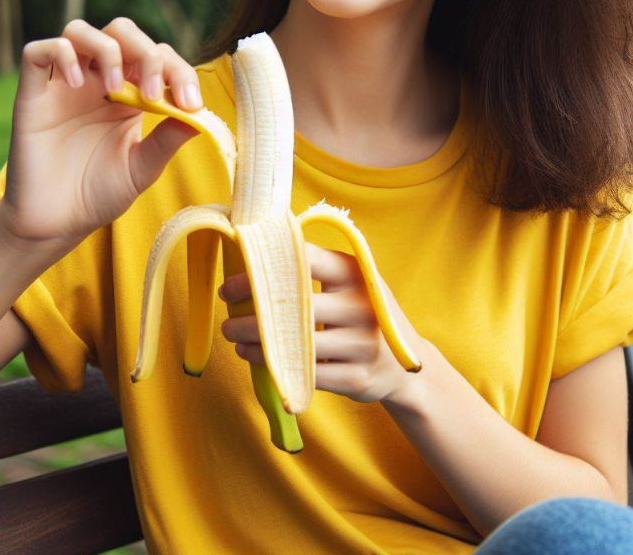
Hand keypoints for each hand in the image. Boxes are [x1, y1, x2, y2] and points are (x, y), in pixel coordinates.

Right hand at [0, 17, 203, 249]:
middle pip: (121, 31)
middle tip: (154, 93)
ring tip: (114, 90)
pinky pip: (38, 52)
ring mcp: (64, 84)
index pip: (157, 56)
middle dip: (146, 52)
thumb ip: (167, 139)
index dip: (178, 71)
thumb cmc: (99, 195)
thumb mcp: (142, 168)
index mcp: (129, 93)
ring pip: (79, 30)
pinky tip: (77, 83)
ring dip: (107, 50)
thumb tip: (201, 115)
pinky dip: (61, 55)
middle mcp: (96, 81)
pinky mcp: (32, 94)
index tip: (191, 104)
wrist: (56, 224)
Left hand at [219, 241, 431, 405]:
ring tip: (235, 338)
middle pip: (293, 308)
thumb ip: (311, 267)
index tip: (230, 285)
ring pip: (295, 345)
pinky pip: (305, 373)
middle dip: (249, 316)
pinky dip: (273, 367)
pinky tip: (255, 358)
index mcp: (354, 272)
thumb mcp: (349, 281)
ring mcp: (363, 344)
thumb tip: (249, 253)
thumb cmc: (361, 312)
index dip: (259, 271)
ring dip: (255, 344)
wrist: (405, 366)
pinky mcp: (358, 378)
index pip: (301, 260)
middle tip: (227, 321)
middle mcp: (362, 305)